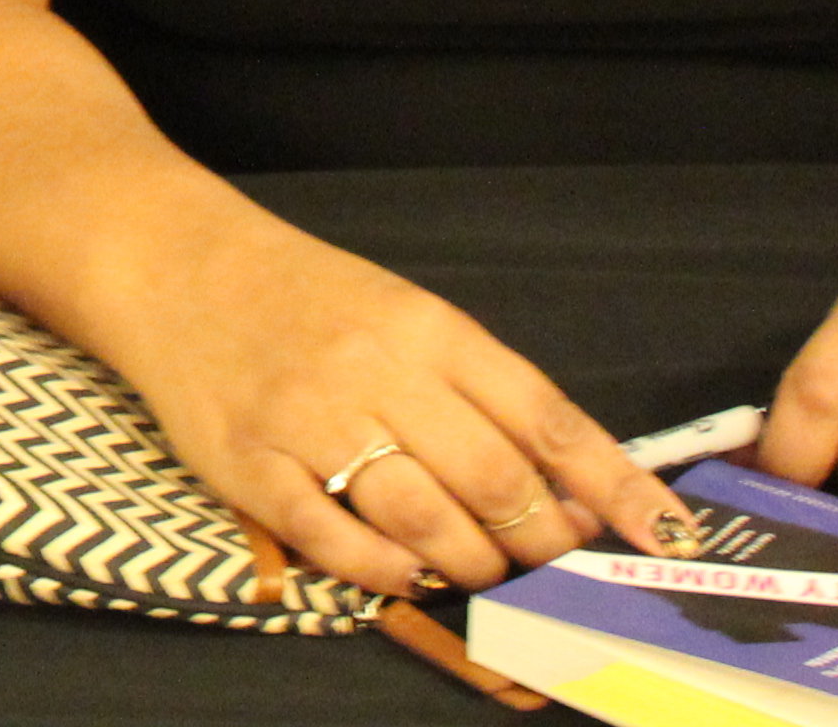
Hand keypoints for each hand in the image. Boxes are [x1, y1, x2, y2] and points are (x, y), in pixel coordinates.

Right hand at [102, 213, 693, 597]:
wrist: (173, 264)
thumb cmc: (304, 298)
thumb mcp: (404, 317)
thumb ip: (482, 394)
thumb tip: (572, 492)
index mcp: (425, 328)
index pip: (543, 417)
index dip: (613, 486)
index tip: (665, 536)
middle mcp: (372, 370)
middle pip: (491, 479)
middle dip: (540, 540)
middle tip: (550, 563)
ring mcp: (306, 418)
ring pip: (420, 518)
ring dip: (470, 563)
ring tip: (478, 569)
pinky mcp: (247, 462)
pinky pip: (332, 538)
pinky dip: (382, 572)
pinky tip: (403, 573)